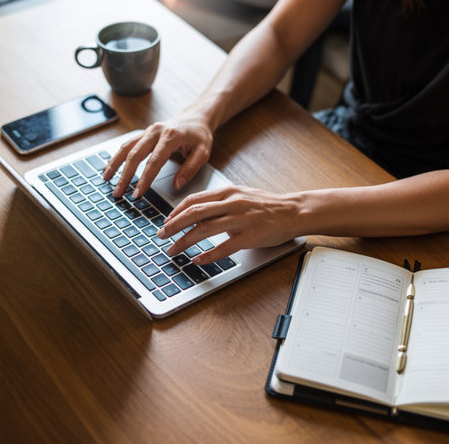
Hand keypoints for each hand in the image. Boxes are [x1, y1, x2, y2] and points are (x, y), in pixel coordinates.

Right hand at [103, 112, 212, 197]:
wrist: (196, 117)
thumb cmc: (200, 136)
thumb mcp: (203, 152)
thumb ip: (191, 169)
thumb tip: (177, 185)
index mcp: (171, 136)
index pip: (154, 161)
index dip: (145, 178)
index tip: (137, 193)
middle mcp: (156, 132)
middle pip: (135, 154)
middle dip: (125, 175)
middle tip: (118, 193)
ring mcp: (148, 131)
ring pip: (126, 147)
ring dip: (115, 164)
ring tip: (106, 179)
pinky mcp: (144, 134)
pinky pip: (127, 145)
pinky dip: (117, 156)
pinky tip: (109, 167)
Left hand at [158, 186, 300, 264]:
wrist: (293, 211)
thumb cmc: (266, 205)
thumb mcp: (241, 195)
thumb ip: (220, 202)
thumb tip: (197, 212)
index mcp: (228, 192)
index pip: (194, 199)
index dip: (176, 211)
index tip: (166, 221)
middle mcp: (232, 203)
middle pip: (194, 213)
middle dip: (173, 225)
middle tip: (160, 235)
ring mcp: (241, 219)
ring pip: (205, 229)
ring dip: (185, 240)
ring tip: (173, 250)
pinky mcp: (250, 236)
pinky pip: (224, 247)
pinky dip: (208, 254)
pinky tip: (197, 260)